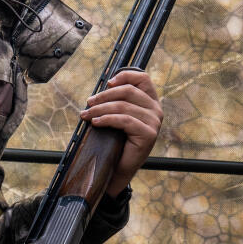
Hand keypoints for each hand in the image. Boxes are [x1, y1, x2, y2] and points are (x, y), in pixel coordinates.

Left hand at [79, 68, 162, 196]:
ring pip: (123, 106)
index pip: (142, 78)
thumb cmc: (115, 140)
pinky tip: (95, 123)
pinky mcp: (149, 134)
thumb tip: (103, 85)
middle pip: (128, 91)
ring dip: (100, 109)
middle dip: (104, 95)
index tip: (107, 82)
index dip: (124, 75)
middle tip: (88, 103)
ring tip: (86, 115)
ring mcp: (155, 123)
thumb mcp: (117, 115)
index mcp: (150, 102)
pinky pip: (124, 120)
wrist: (117, 168)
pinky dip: (106, 119)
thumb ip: (116, 100)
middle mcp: (156, 110)